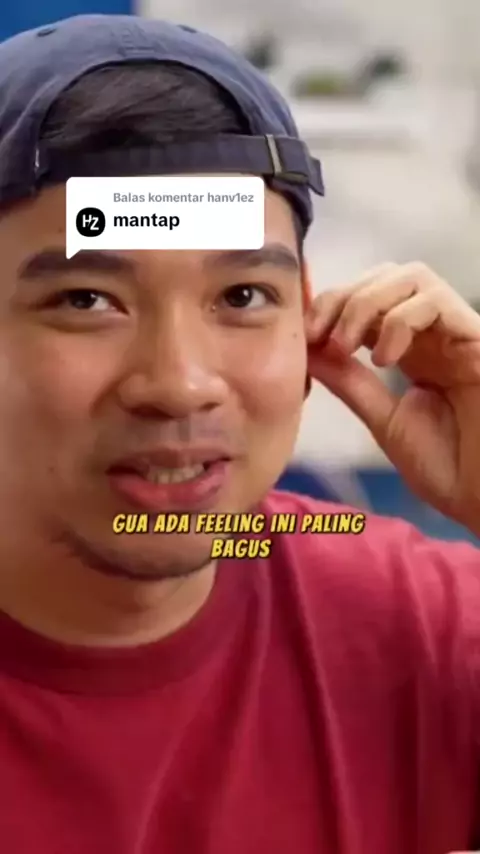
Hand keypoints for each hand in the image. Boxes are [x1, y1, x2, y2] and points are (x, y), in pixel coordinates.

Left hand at [307, 262, 479, 533]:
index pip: (370, 297)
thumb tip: (309, 351)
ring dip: (366, 303)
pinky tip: (385, 359)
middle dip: (344, 296)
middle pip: (388, 275)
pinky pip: (437, 302)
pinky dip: (399, 321)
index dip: (333, 304)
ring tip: (348, 346)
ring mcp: (458, 334)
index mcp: (413, 349)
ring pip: (412, 276)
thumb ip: (351, 383)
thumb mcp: (384, 420)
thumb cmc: (448, 467)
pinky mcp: (479, 341)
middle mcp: (435, 334)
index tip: (306, 334)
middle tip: (319, 335)